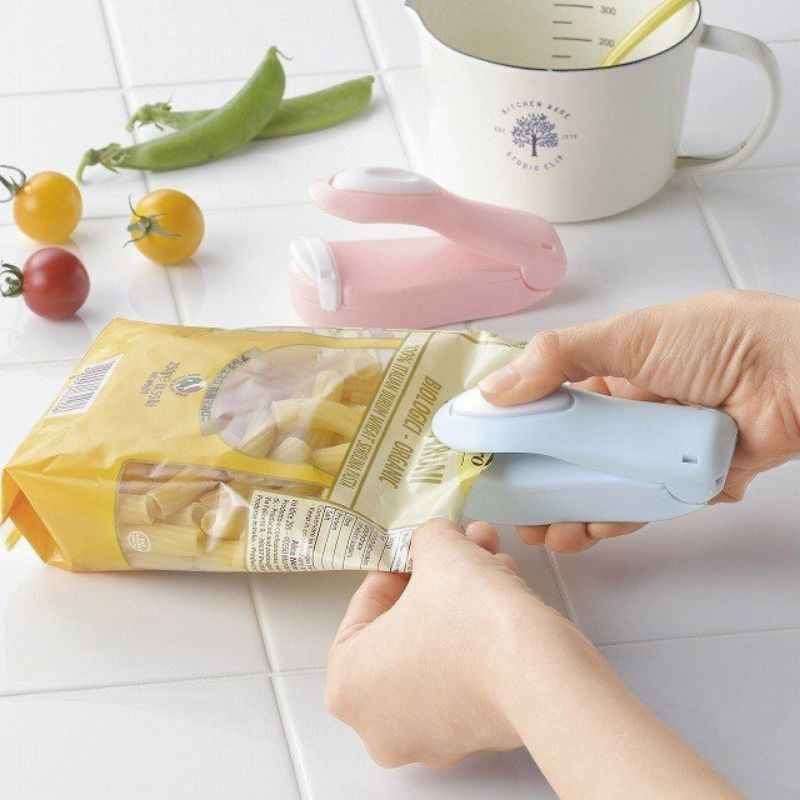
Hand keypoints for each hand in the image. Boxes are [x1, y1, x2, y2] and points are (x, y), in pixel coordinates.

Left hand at [326, 518, 552, 767]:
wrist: (539, 674)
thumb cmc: (470, 621)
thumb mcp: (437, 550)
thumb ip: (426, 538)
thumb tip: (436, 539)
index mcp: (348, 685)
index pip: (364, 608)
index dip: (397, 566)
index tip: (419, 549)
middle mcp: (380, 724)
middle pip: (405, 627)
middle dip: (439, 579)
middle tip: (460, 548)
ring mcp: (431, 739)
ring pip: (440, 648)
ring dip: (465, 599)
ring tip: (493, 562)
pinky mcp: (476, 737)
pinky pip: (469, 674)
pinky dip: (483, 635)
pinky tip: (507, 595)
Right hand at [479, 290, 799, 552]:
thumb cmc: (722, 340)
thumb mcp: (630, 336)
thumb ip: (559, 358)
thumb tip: (495, 389)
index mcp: (613, 372)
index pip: (554, 405)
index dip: (520, 430)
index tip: (489, 455)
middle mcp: (632, 413)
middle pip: (574, 454)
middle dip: (540, 483)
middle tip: (511, 507)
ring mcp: (658, 450)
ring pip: (604, 486)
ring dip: (571, 510)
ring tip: (542, 531)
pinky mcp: (687, 481)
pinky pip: (644, 506)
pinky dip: (616, 521)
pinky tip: (587, 531)